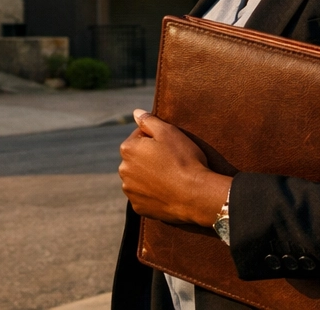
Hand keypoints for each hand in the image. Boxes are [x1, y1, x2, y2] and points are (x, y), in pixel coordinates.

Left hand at [118, 109, 231, 226]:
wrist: (196, 194)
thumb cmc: (184, 160)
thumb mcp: (169, 132)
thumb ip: (149, 120)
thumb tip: (135, 113)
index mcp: (128, 149)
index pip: (138, 137)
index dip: (155, 139)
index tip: (169, 146)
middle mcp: (123, 170)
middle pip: (136, 158)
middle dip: (148, 157)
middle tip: (170, 161)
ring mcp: (130, 190)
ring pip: (138, 177)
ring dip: (148, 176)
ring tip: (169, 177)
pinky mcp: (138, 207)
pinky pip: (143, 196)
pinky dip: (151, 193)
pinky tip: (166, 191)